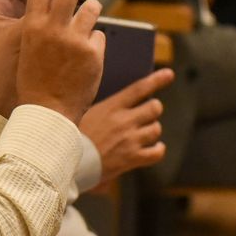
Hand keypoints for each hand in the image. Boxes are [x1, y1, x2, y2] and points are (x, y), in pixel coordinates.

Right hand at [12, 0, 104, 122]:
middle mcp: (54, 28)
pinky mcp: (93, 52)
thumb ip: (42, 28)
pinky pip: (98, 37)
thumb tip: (61, 7)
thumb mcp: (30, 49)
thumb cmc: (34, 83)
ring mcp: (75, 39)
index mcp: (32, 26)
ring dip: (90, 11)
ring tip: (86, 20)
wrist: (47, 112)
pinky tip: (85, 60)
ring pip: (91, 9)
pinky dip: (94, 45)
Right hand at [79, 67, 173, 186]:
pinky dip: (157, 149)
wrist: (66, 161)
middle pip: (154, 108)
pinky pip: (157, 152)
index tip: (169, 74)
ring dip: (152, 129)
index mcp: (111, 107)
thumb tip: (116, 103)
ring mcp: (130, 140)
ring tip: (143, 132)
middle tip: (145, 113)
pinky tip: (153, 148)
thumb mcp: (83, 113)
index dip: (157, 80)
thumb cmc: (71, 136)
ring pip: (156, 129)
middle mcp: (124, 121)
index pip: (140, 88)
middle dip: (152, 109)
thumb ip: (104, 108)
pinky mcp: (132, 159)